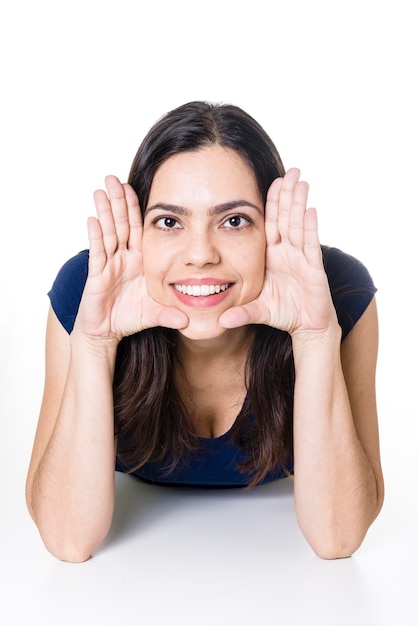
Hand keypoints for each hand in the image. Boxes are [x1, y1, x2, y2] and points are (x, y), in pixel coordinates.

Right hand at [75, 176, 188, 342]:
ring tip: (101, 190)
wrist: (106, 333)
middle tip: (113, 177)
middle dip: (118, 201)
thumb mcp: (154, 314)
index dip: (136, 209)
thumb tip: (189, 322)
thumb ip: (170, 315)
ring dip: (105, 211)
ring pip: (108, 233)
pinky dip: (96, 237)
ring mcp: (109, 265)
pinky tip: (93, 219)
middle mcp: (124, 259)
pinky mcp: (97, 276)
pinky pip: (98, 253)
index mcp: (139, 261)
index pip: (139, 229)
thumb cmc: (129, 318)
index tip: (135, 186)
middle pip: (122, 224)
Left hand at [219, 168, 337, 336]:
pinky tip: (311, 210)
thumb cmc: (283, 314)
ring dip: (299, 204)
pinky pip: (310, 246)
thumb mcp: (257, 310)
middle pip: (286, 218)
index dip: (272, 203)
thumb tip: (219, 322)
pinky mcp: (314, 270)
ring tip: (301, 181)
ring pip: (299, 226)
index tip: (272, 180)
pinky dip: (310, 228)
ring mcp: (302, 259)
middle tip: (291, 170)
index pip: (271, 224)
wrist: (307, 327)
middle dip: (288, 194)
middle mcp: (287, 253)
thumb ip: (240, 313)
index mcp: (271, 256)